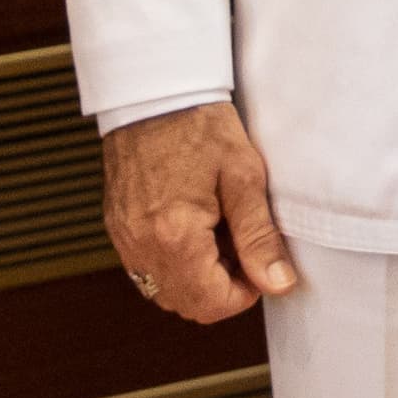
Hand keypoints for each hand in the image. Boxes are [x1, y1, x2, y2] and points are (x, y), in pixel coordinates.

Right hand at [102, 99, 299, 322]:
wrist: (154, 93)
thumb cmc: (200, 126)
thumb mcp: (244, 177)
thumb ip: (260, 237)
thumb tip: (279, 283)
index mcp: (175, 236)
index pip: (211, 304)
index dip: (244, 294)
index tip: (259, 265)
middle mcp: (142, 245)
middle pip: (185, 304)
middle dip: (220, 289)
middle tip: (241, 248)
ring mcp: (125, 239)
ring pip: (163, 291)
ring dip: (196, 279)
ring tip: (219, 236)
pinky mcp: (118, 228)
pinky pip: (145, 269)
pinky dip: (172, 264)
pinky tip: (193, 230)